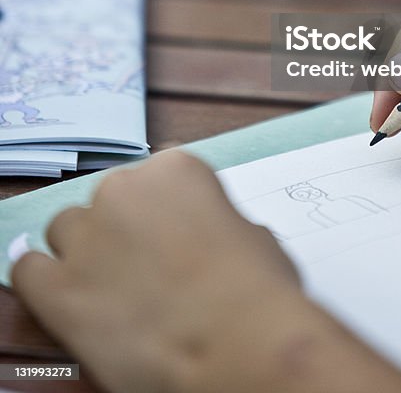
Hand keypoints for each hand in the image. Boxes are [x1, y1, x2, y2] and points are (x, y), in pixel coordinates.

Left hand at [12, 151, 400, 392]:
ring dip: (84, 251)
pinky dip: (42, 281)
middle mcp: (124, 189)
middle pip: (109, 198)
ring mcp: (86, 236)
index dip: (164, 209)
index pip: (157, 173)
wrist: (239, 345)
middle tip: (146, 268)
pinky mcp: (58, 288)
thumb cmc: (257, 292)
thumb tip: (205, 241)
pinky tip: (64, 298)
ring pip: (66, 229)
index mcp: (175, 168)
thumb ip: (214, 222)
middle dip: (123, 228)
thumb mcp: (251, 236)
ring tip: (111, 289)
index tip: (171, 234)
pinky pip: (28, 269)